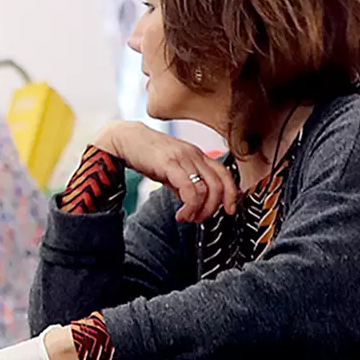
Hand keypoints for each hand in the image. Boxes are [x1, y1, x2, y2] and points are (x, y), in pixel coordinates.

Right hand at [94, 121, 238, 222]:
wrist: (127, 140)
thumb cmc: (147, 155)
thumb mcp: (171, 169)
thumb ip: (184, 184)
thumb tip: (192, 203)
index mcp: (198, 156)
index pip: (225, 175)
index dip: (232, 194)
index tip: (228, 210)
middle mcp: (195, 155)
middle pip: (219, 185)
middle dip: (213, 208)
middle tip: (199, 219)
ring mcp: (184, 158)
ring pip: (206, 189)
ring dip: (199, 210)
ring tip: (187, 218)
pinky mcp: (171, 164)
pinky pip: (189, 189)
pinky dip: (189, 207)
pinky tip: (180, 214)